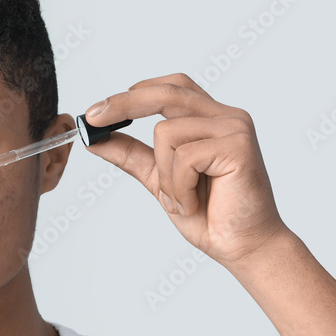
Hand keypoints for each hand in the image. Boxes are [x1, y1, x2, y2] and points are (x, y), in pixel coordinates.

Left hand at [84, 73, 290, 267]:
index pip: (171, 87)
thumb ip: (132, 155)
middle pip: (166, 93)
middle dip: (123, 105)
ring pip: (166, 133)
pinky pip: (183, 157)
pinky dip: (179, 187)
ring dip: (164, 177)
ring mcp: (234, 128)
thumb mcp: (159, 179)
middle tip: (92, 119)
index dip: (133, 94)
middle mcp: (226, 117)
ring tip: (183, 200)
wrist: (243, 247)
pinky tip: (195, 204)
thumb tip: (95, 138)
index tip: (97, 110)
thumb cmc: (210, 214)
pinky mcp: (238, 146)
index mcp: (210, 119)